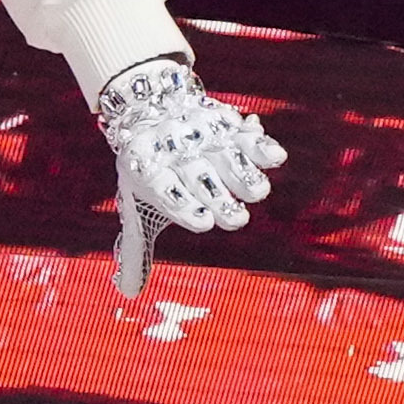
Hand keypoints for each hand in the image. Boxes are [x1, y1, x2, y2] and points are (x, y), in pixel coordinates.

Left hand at [85, 55, 279, 238]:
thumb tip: (127, 292)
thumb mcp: (134, 206)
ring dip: (242, 173)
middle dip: (217, 197)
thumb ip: (134, 249)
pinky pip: (243, 134)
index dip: (182, 205)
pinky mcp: (222, 123)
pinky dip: (260, 144)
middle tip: (236, 220)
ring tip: (258, 194)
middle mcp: (172, 151)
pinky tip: (276, 157)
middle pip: (197, 175)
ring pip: (223, 154)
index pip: (162, 188)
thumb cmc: (148, 174)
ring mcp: (199, 135)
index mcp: (144, 170)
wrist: (150, 111)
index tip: (204, 223)